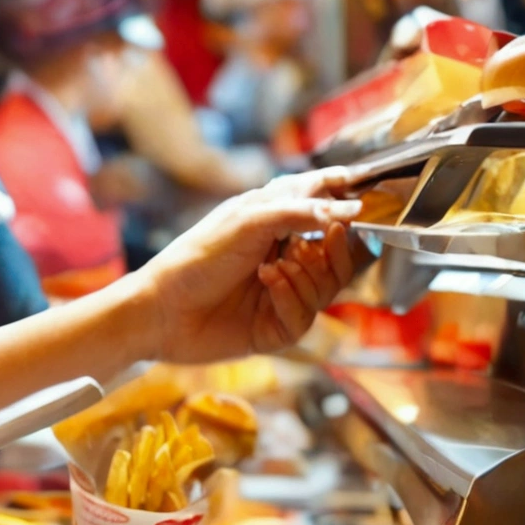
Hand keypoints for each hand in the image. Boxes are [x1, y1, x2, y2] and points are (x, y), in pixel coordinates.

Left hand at [136, 169, 364, 362]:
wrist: (161, 308)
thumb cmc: (197, 257)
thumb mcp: (249, 221)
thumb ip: (300, 211)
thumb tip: (351, 210)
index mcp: (276, 225)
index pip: (323, 210)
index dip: (345, 203)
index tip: (363, 195)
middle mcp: (285, 259)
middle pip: (339, 256)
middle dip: (337, 247)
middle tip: (326, 237)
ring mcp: (282, 296)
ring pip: (328, 287)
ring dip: (309, 273)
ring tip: (278, 264)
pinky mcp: (276, 328)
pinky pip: (305, 316)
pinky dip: (290, 296)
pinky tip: (267, 283)